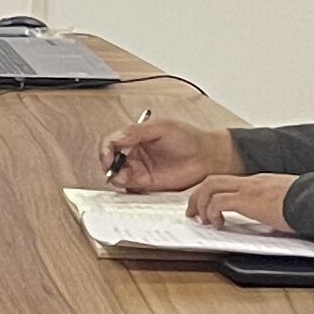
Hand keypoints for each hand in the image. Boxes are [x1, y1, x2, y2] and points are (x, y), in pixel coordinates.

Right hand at [104, 114, 234, 192]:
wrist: (207, 157)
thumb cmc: (190, 138)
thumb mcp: (161, 127)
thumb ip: (137, 131)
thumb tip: (117, 138)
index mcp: (136, 136)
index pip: (113, 142)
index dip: (106, 148)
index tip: (108, 154)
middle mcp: (136, 153)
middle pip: (111, 159)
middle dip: (107, 163)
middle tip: (110, 166)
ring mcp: (141, 169)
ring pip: (117, 174)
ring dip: (114, 175)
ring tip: (121, 175)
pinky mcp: (147, 183)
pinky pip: (129, 186)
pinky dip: (124, 186)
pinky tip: (127, 182)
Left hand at [187, 171, 297, 236]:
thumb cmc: (307, 203)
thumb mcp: (286, 205)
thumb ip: (275, 211)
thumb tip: (274, 225)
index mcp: (258, 182)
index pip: (227, 182)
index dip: (211, 194)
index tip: (206, 207)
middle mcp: (250, 182)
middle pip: (212, 180)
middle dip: (196, 197)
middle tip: (192, 213)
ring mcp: (248, 189)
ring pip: (210, 187)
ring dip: (200, 204)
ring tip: (201, 220)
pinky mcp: (248, 200)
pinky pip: (218, 202)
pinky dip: (211, 213)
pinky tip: (217, 224)